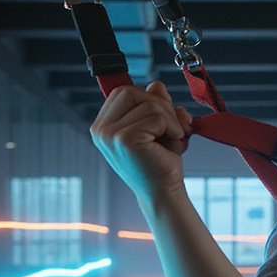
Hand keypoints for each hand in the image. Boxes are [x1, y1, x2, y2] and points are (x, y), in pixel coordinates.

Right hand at [90, 81, 193, 199]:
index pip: (123, 92)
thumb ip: (155, 102)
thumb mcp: (158, 125)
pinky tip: (175, 144)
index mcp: (103, 125)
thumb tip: (156, 84)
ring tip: (176, 137)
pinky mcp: (125, 139)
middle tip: (175, 125)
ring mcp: (110, 135)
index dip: (148, 98)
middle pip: (132, 91)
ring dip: (171, 118)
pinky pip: (157, 116)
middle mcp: (100, 130)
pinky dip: (173, 127)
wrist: (164, 192)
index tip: (164, 118)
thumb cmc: (160, 160)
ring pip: (148, 103)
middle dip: (160, 105)